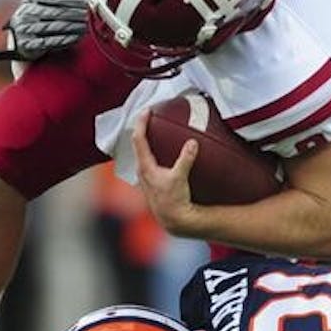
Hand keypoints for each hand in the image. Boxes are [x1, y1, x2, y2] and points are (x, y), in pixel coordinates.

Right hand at [0, 0, 86, 67]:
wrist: (21, 37)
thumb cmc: (41, 14)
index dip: (73, 0)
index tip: (87, 2)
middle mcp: (25, 11)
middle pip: (55, 12)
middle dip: (75, 14)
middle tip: (89, 16)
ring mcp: (24, 27)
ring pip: (53, 27)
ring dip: (72, 28)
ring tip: (86, 27)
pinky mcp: (27, 44)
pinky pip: (49, 42)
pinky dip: (65, 40)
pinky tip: (77, 38)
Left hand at [131, 111, 199, 234]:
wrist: (173, 220)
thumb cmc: (174, 201)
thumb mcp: (180, 178)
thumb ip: (186, 159)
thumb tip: (192, 143)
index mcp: (146, 167)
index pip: (139, 139)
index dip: (141, 122)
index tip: (147, 110)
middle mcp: (142, 171)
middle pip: (138, 143)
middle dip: (142, 128)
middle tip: (150, 115)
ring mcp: (145, 177)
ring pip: (142, 153)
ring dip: (146, 140)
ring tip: (155, 129)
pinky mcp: (151, 182)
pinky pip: (148, 161)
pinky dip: (152, 151)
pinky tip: (162, 152)